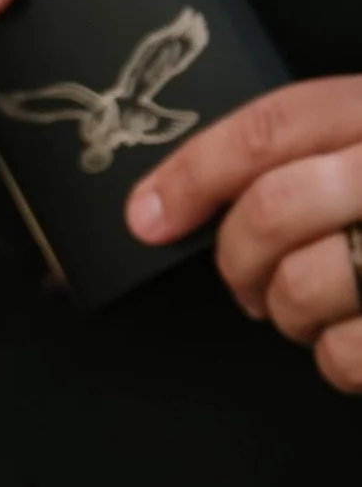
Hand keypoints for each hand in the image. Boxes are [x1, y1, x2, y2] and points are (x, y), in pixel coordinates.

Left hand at [127, 78, 361, 391]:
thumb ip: (322, 153)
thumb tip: (191, 203)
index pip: (272, 127)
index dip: (193, 172)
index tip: (145, 217)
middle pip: (272, 209)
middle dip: (237, 260)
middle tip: (248, 283)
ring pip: (303, 286)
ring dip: (290, 313)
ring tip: (317, 308)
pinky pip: (349, 353)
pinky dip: (338, 359)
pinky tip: (357, 338)